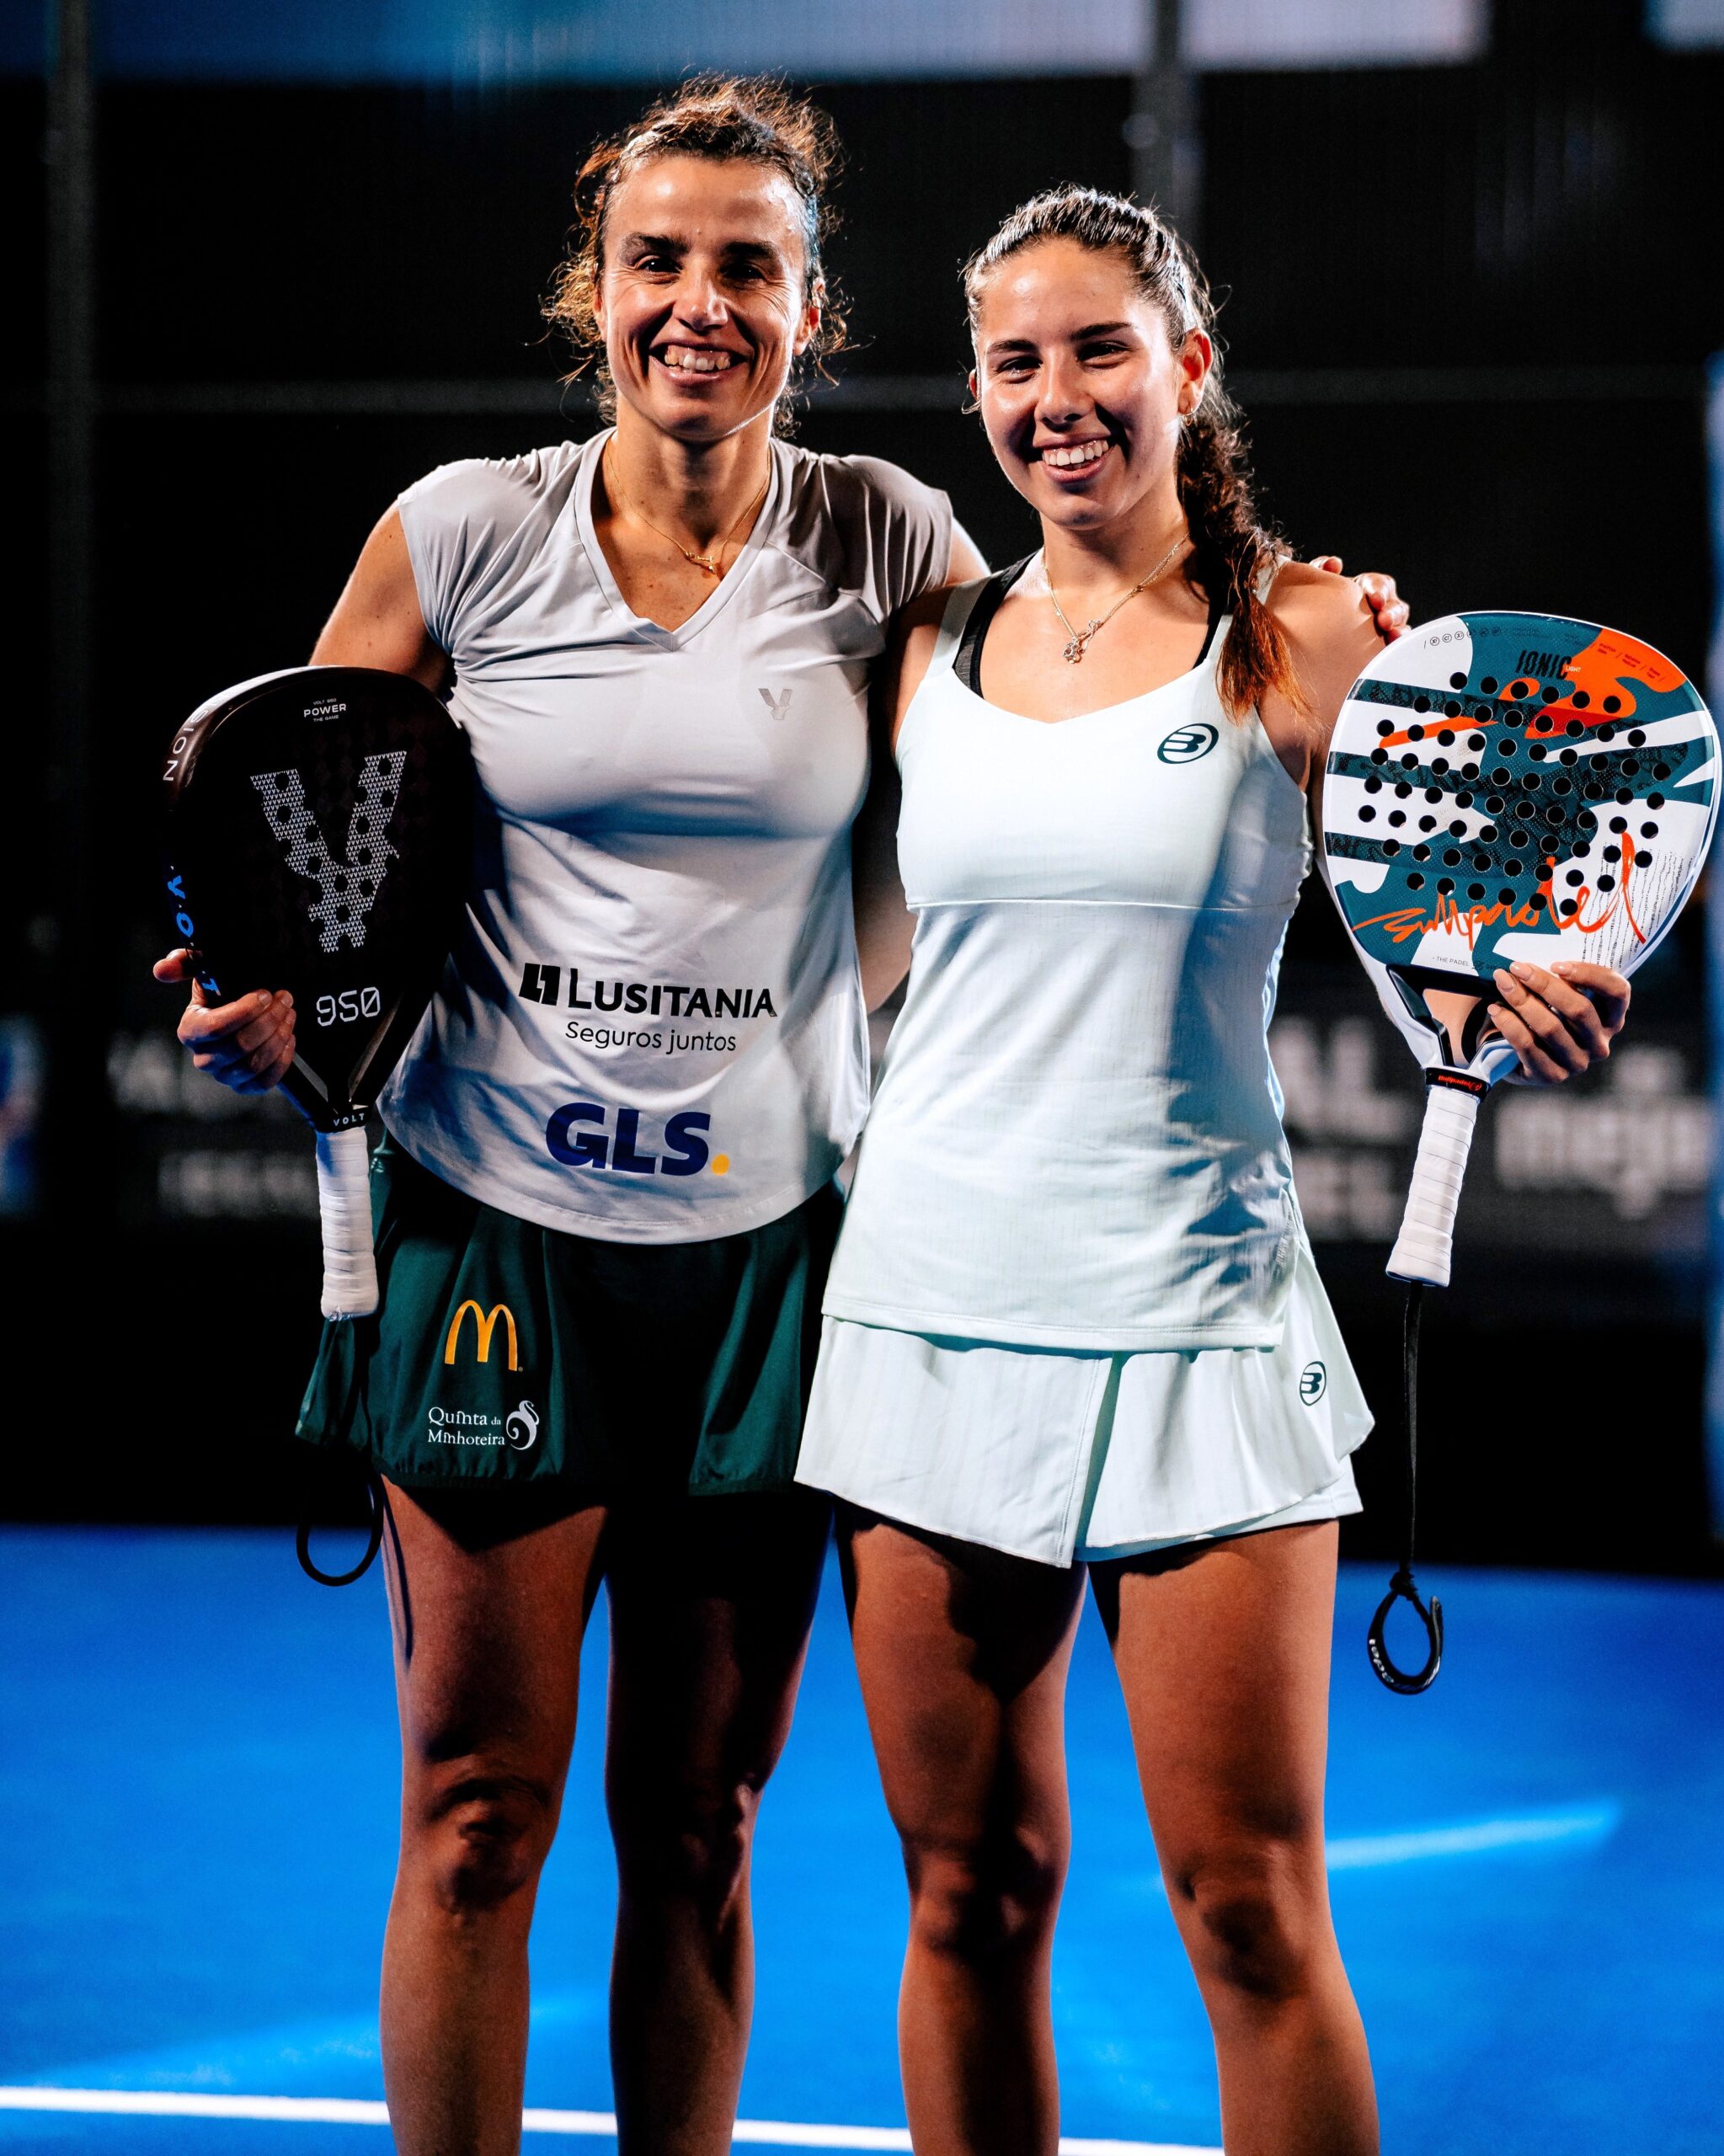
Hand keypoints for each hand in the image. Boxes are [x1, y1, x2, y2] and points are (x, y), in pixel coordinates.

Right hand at [153, 948, 296, 1091]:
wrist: (244, 1014)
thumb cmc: (222, 991)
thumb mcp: (205, 971)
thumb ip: (184, 963)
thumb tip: (162, 970)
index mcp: (190, 1030)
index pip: (216, 1028)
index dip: (245, 1012)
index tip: (265, 994)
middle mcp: (203, 1058)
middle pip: (239, 1046)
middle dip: (268, 1021)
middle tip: (285, 1000)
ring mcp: (223, 1075)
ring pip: (253, 1065)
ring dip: (278, 1037)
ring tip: (289, 1014)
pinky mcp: (244, 1086)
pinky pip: (265, 1082)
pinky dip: (282, 1060)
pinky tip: (289, 1038)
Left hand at [1310, 556, 1408, 643]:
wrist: (1315, 628)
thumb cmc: (1320, 600)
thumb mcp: (1319, 582)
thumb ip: (1322, 568)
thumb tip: (1334, 564)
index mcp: (1370, 586)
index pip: (1380, 584)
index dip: (1379, 590)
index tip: (1375, 599)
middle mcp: (1384, 604)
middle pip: (1395, 606)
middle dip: (1391, 612)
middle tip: (1383, 621)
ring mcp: (1387, 624)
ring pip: (1399, 625)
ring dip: (1397, 629)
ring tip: (1391, 636)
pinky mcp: (1384, 643)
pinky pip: (1394, 645)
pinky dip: (1394, 646)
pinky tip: (1389, 651)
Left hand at [1487, 958, 1629, 1083]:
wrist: (1515, 1054)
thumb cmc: (1541, 1013)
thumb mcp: (1556, 995)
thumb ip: (1558, 977)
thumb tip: (1532, 953)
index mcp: (1611, 1017)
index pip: (1617, 991)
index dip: (1591, 975)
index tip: (1557, 964)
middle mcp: (1600, 1042)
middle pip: (1579, 1009)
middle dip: (1544, 984)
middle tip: (1516, 967)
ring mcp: (1577, 1062)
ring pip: (1551, 1027)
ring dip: (1522, 1001)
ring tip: (1502, 983)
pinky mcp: (1551, 1075)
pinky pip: (1529, 1046)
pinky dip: (1510, 1024)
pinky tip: (1495, 1010)